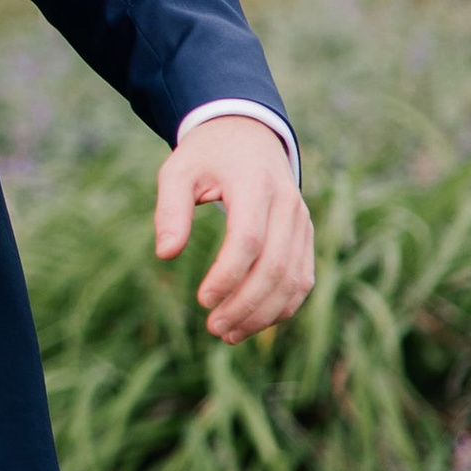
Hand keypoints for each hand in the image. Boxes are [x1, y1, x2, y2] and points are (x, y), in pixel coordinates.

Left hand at [154, 118, 314, 344]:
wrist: (248, 135)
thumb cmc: (207, 156)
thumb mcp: (178, 170)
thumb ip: (170, 209)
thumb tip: (165, 254)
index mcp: (254, 184)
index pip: (248, 239)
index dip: (227, 275)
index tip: (201, 300)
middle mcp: (287, 204)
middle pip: (275, 266)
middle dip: (245, 304)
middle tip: (213, 328)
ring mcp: (301, 222)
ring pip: (294, 279)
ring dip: (264, 314)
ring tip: (229, 335)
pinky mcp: (305, 236)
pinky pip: (303, 279)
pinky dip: (283, 307)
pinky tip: (253, 324)